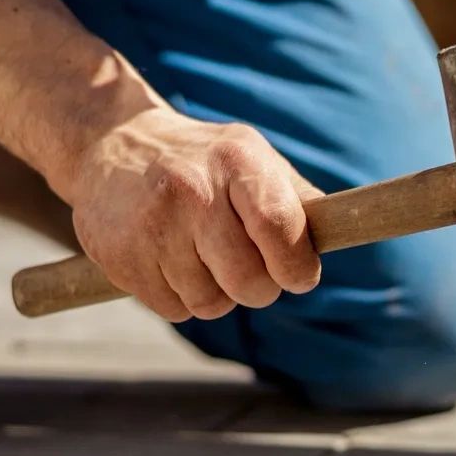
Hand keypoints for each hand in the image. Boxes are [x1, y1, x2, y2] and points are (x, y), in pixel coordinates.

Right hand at [61, 110, 322, 322]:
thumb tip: (344, 230)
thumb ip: (298, 199)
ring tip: (200, 255)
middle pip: (249, 284)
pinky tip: (169, 261)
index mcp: (235, 161)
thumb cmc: (203, 160)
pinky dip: (181, 299)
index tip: (298, 275)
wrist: (111, 144)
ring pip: (211, 304)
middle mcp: (191, 190)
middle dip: (259, 287)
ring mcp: (151, 225)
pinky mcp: (119, 257)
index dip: (298, 267)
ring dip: (216, 293)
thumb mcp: (251, 157)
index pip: (280, 230)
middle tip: (248, 269)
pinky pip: (175, 310)